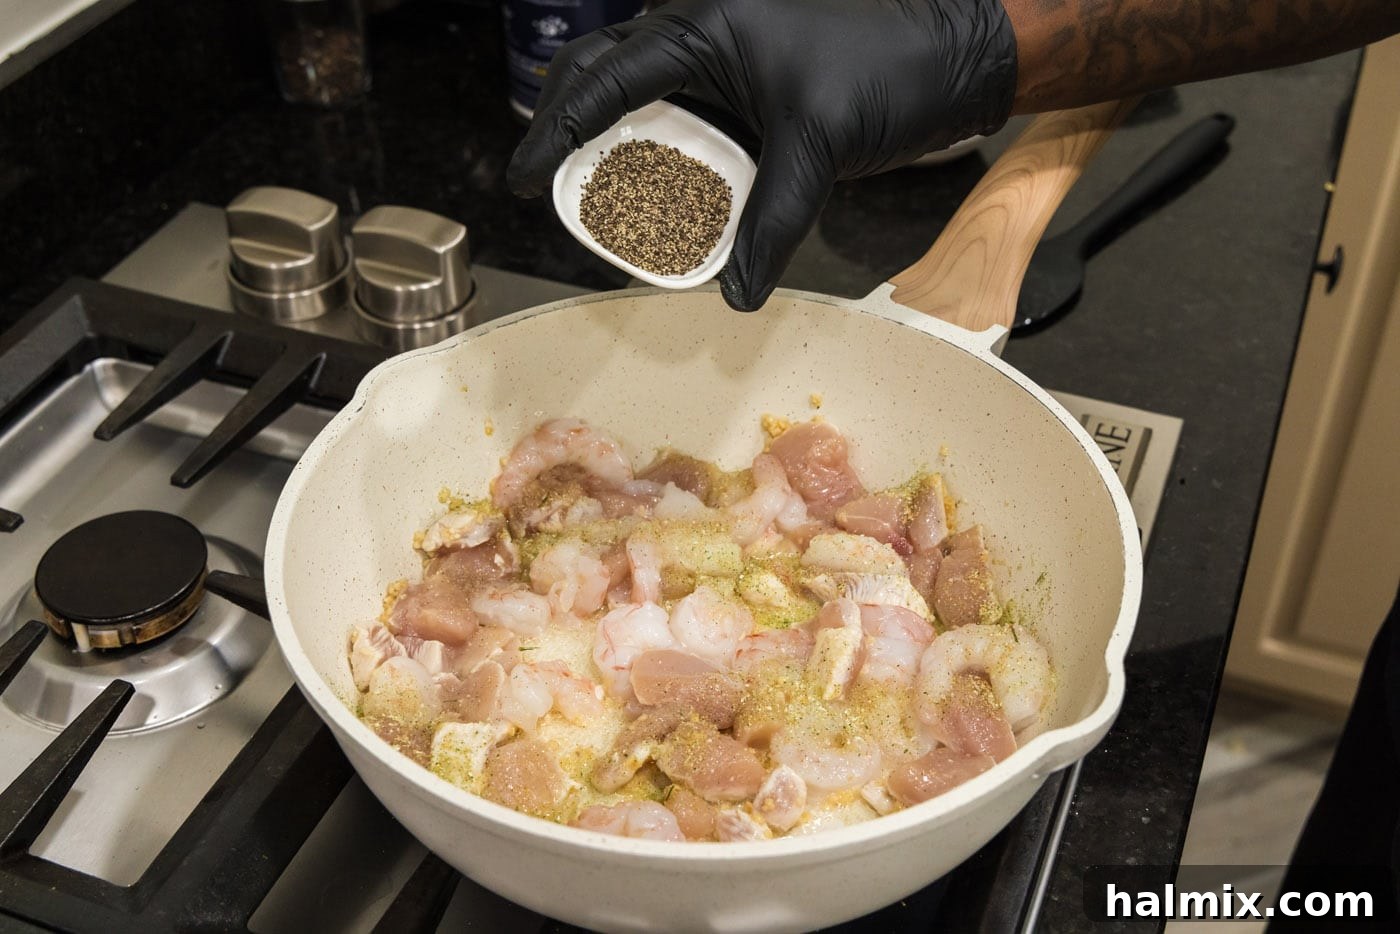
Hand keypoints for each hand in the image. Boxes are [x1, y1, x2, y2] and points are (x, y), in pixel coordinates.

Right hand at [507, 0, 1017, 310]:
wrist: (951, 52)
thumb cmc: (889, 69)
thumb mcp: (819, 146)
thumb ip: (774, 221)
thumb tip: (739, 295)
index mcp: (702, 26)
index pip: (601, 77)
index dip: (553, 130)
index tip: (524, 181)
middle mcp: (700, 30)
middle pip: (601, 72)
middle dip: (566, 125)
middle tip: (550, 185)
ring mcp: (721, 52)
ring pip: (637, 89)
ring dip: (611, 138)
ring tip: (598, 198)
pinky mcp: (745, 79)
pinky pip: (679, 107)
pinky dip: (658, 147)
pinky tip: (660, 191)